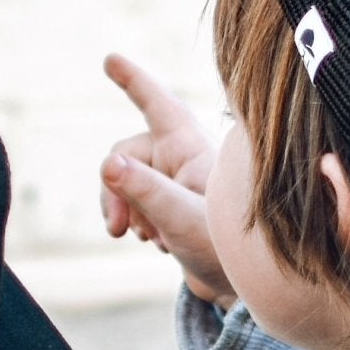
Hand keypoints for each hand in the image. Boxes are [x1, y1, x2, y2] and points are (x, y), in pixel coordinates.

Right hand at [98, 54, 234, 307]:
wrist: (241, 290)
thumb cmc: (225, 248)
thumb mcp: (181, 218)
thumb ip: (144, 191)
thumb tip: (108, 164)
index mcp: (188, 147)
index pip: (156, 104)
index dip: (133, 81)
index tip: (110, 59)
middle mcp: (180, 159)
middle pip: (125, 154)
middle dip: (114, 189)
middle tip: (117, 229)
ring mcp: (174, 184)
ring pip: (125, 182)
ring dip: (126, 211)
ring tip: (149, 240)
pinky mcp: (170, 209)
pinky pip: (135, 205)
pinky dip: (138, 224)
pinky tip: (160, 246)